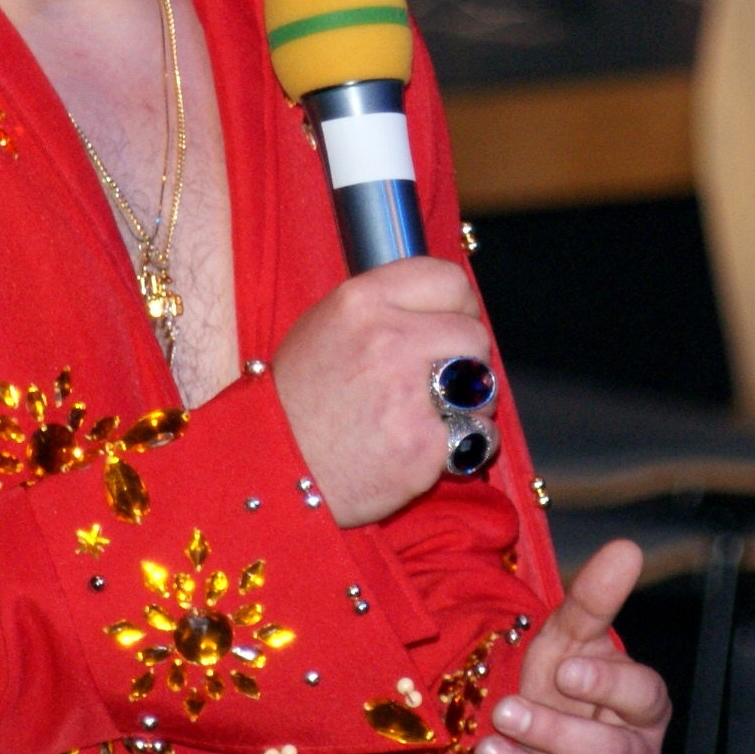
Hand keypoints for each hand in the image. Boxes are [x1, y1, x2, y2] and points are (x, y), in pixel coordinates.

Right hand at [271, 257, 491, 528]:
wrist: (271, 473)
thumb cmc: (296, 403)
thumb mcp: (323, 328)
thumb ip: (382, 309)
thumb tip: (439, 308)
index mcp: (362, 302)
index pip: (449, 280)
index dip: (457, 307)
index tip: (450, 325)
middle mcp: (388, 340)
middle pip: (473, 332)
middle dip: (465, 359)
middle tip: (440, 382)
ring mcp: (409, 394)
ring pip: (483, 385)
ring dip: (471, 402)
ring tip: (433, 416)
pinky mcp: (424, 446)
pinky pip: (477, 436)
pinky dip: (462, 447)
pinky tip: (423, 451)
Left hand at [472, 539, 671, 753]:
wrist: (522, 739)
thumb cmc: (557, 686)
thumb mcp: (566, 639)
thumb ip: (594, 600)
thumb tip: (627, 547)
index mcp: (641, 707)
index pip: (645, 697)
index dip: (610, 685)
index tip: (564, 670)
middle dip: (560, 735)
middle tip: (505, 712)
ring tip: (489, 753)